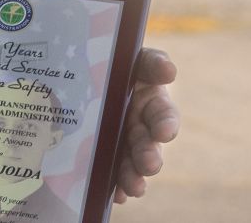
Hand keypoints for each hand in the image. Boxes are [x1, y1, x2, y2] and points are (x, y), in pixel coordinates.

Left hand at [114, 47, 178, 203]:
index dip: (165, 124)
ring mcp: (120, 142)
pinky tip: (114, 194)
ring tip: (133, 188)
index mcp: (150, 101)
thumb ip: (150, 61)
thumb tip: (169, 70)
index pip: (163, 115)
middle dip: (149, 156)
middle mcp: (139, 125)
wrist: (82, 68)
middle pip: (147, 144)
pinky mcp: (101, 154)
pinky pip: (109, 173)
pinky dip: (113, 185)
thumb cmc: (113, 62)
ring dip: (134, 176)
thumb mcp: (133, 57)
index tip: (163, 132)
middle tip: (148, 165)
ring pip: (131, 163)